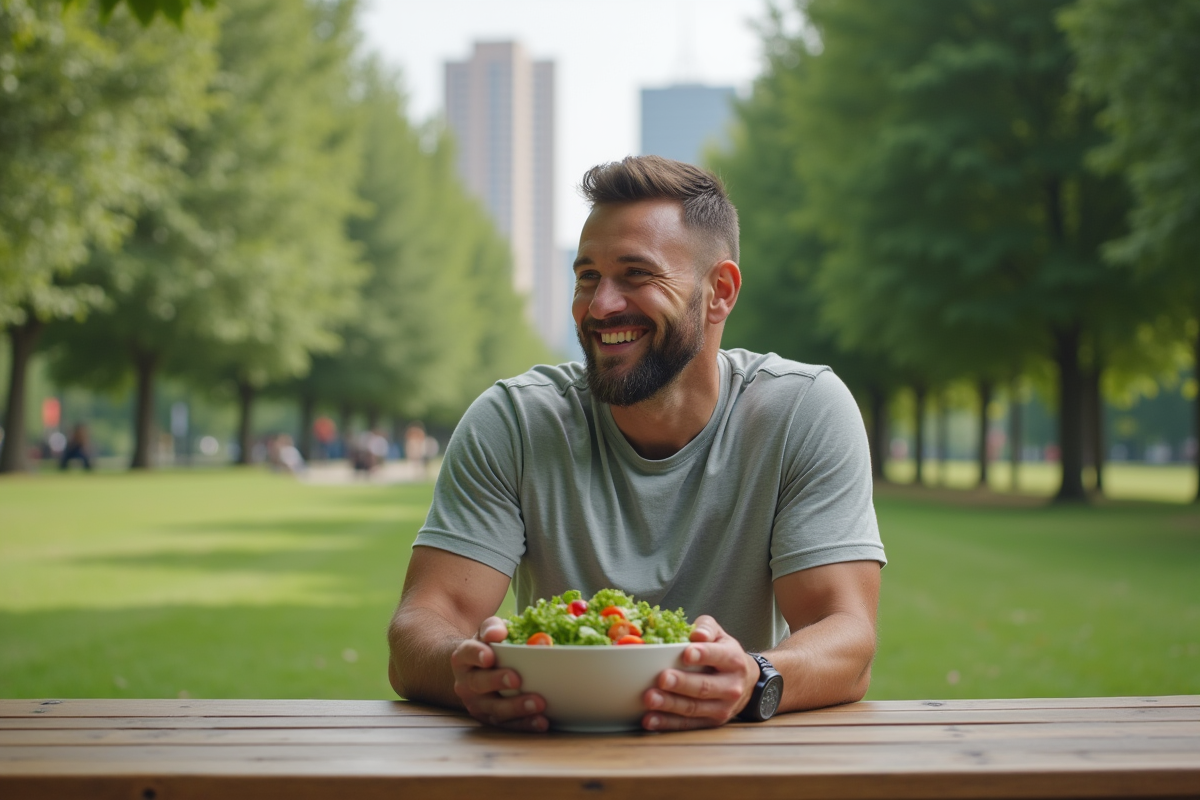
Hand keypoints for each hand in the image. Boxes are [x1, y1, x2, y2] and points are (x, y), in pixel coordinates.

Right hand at [450, 616, 547, 731]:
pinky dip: (525, 724)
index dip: (477, 655)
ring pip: (494, 709)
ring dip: (517, 708)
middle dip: (498, 682)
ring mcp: (477, 704)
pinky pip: (507, 725)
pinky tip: (541, 721)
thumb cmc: (487, 647)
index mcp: (463, 658)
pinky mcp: (490, 719)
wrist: (473, 671)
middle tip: (517, 679)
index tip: (490, 657)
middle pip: (478, 684)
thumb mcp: (487, 632)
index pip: (467, 654)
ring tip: (539, 703)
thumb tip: (500, 632)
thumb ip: (492, 628)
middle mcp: (465, 684)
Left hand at [641, 615, 758, 730]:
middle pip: (704, 686)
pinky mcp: (711, 723)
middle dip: (682, 683)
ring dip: (670, 705)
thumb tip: (697, 634)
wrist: (746, 683)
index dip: (703, 654)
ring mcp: (722, 708)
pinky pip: (687, 725)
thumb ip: (707, 628)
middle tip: (663, 678)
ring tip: (650, 699)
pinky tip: (650, 719)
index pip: (719, 656)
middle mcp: (731, 687)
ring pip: (694, 708)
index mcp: (733, 661)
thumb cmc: (724, 654)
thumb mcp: (720, 635)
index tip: (687, 654)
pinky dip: (667, 723)